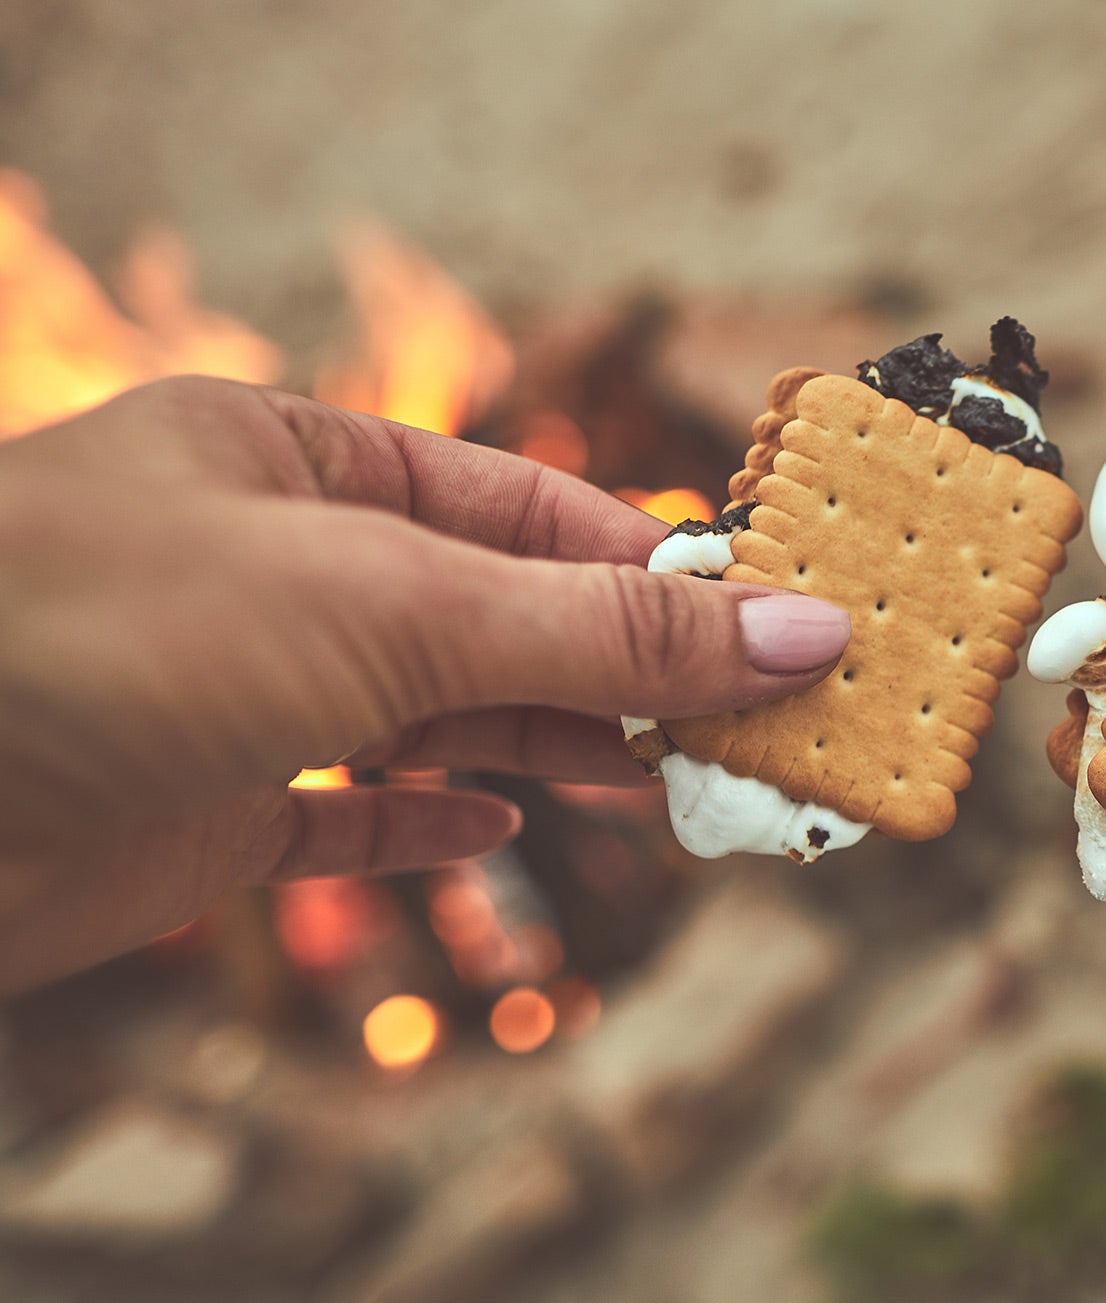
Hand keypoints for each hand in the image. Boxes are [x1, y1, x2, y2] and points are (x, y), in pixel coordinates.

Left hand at [0, 377, 848, 990]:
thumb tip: (801, 628)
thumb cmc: (98, 630)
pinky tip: (499, 832)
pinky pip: (337, 818)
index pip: (522, 506)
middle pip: (492, 613)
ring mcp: (227, 691)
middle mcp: (264, 566)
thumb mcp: (389, 604)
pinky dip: (426, 827)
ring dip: (553, 747)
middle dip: (623, 668)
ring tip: (663, 785)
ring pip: (433, 716)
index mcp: (295, 460)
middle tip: (747, 730)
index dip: (657, 565)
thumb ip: (601, 625)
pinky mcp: (191, 815)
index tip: (776, 627)